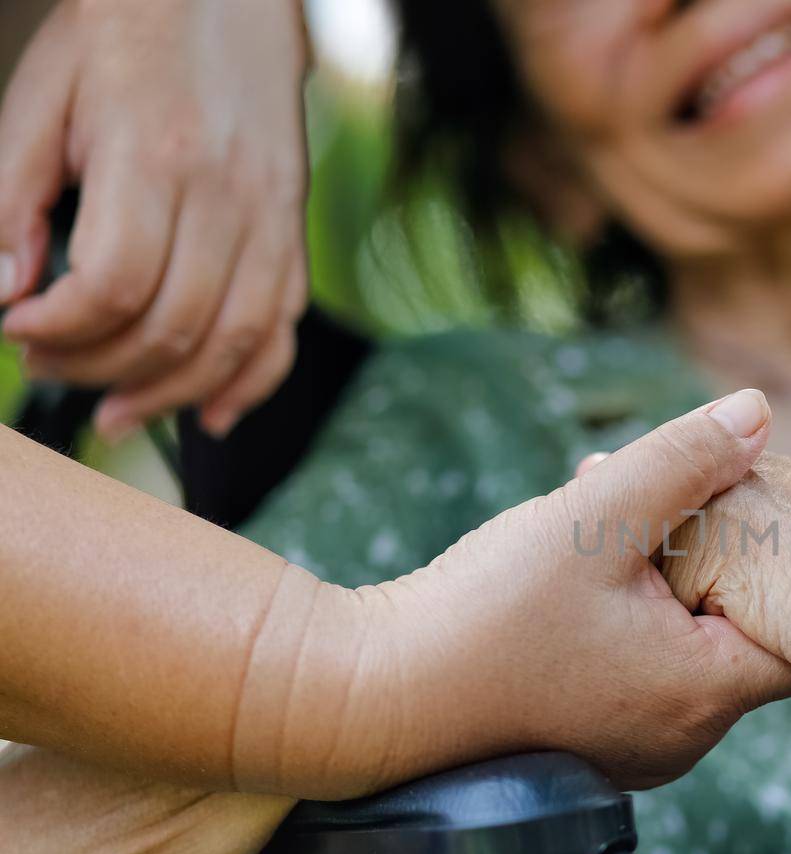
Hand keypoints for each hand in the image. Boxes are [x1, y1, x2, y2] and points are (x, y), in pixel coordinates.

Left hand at [0, 0, 309, 439]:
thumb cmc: (126, 37)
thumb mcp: (42, 98)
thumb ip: (13, 198)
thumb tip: (5, 292)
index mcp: (155, 155)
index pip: (114, 283)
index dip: (59, 329)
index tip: (17, 332)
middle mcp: (228, 195)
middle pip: (173, 325)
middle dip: (99, 369)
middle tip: (49, 367)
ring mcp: (273, 218)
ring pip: (234, 342)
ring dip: (170, 394)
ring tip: (117, 411)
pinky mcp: (294, 231)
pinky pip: (284, 328)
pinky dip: (251, 383)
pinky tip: (210, 413)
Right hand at [229, 390, 790, 798]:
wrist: (368, 700)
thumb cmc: (478, 619)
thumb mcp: (591, 519)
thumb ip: (684, 462)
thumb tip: (759, 413)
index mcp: (705, 693)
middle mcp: (687, 735)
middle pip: (753, 627)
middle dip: (733, 545)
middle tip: (705, 480)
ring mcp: (642, 742)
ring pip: (695, 635)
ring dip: (675, 565)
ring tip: (622, 502)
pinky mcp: (599, 733)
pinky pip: (650, 657)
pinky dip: (639, 600)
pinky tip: (591, 550)